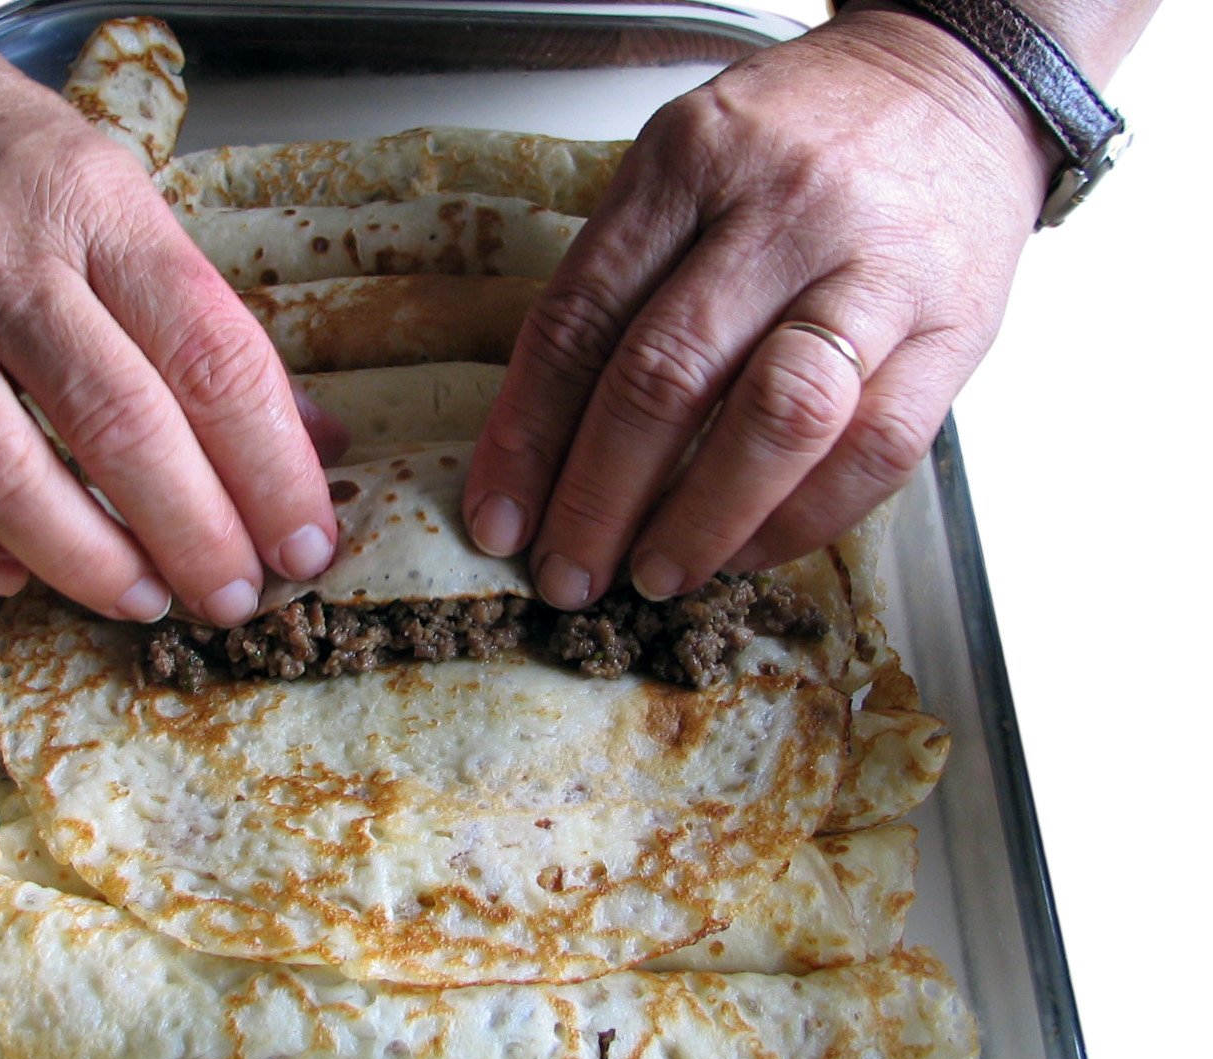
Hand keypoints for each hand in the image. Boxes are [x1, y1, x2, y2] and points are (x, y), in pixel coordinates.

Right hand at [0, 6, 342, 625]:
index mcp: (94, 211)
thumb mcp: (131, 202)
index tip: (306, 542)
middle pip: (113, 423)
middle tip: (235, 596)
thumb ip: (210, 325)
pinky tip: (3, 572)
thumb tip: (316, 445)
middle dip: (195, 534)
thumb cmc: (6, 159)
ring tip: (144, 600)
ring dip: (82, 560)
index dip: (271, 468)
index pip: (207, 353)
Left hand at [464, 7, 1056, 608]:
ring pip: (775, 421)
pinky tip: (745, 553)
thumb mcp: (683, 166)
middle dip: (600, 499)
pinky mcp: (954, 333)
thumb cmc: (801, 143)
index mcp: (689, 163)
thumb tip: (542, 443)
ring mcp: (877, 273)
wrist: (955, 86)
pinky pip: (874, 452)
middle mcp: (783, 211)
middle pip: (666, 377)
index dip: (528, 435)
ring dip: (699, 523)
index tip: (500, 516)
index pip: (581, 318)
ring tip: (651, 577)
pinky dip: (798, 522)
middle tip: (566, 573)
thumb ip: (620, 282)